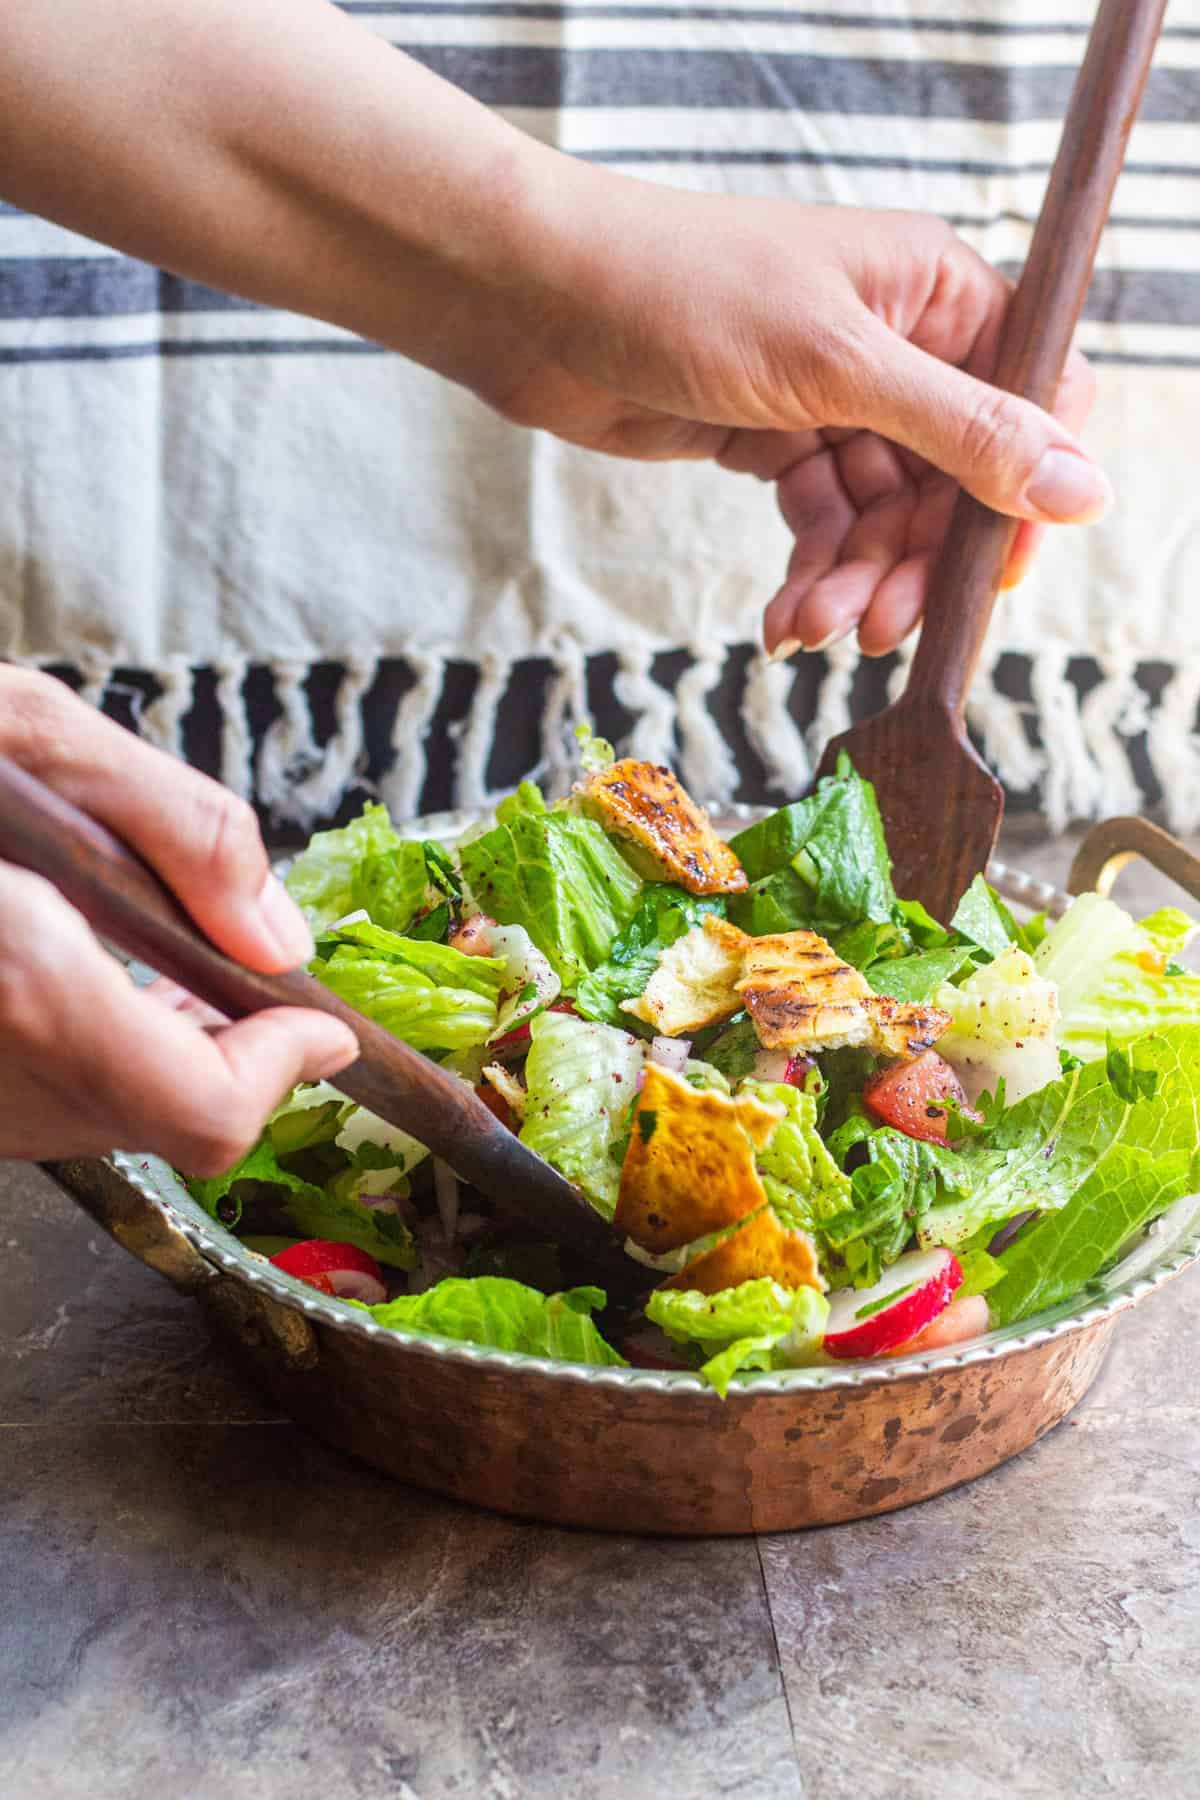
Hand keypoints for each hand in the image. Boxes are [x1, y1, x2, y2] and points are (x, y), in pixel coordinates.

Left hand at [0, 6, 1105, 659]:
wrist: (536, 303)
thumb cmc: (683, 292)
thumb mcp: (840, 366)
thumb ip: (961, 432)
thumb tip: (1082, 486)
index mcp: (936, 292)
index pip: (1030, 400)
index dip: (1021, 494)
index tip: (992, 575)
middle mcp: (895, 342)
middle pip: (950, 478)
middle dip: (911, 559)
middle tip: (873, 628)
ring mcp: (831, 395)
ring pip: (880, 513)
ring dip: (852, 578)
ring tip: (808, 627)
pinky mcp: (771, 438)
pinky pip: (819, 521)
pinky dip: (808, 570)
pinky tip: (782, 617)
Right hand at [0, 668, 357, 1170]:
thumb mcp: (18, 731)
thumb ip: (176, 828)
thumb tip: (277, 940)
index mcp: (13, 979)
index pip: (202, 1111)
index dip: (282, 1072)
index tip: (317, 1025)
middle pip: (154, 1128)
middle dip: (224, 1060)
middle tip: (240, 981)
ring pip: (86, 1124)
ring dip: (150, 1063)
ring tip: (154, 967)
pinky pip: (21, 1102)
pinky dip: (77, 1057)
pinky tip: (64, 972)